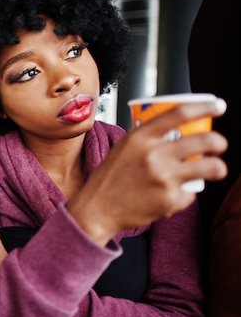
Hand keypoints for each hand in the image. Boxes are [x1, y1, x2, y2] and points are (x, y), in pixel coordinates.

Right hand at [68, 99, 227, 245]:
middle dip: (219, 142)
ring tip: (215, 169)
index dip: (205, 107)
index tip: (218, 107)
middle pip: (204, 139)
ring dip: (218, 168)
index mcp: (140, 137)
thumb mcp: (123, 148)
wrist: (97, 210)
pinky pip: (191, 192)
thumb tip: (177, 129)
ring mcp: (164, 178)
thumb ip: (148, 137)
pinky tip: (169, 194)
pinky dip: (185, 193)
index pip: (180, 113)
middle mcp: (154, 154)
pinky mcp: (171, 199)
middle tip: (219, 145)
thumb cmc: (110, 179)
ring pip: (211, 167)